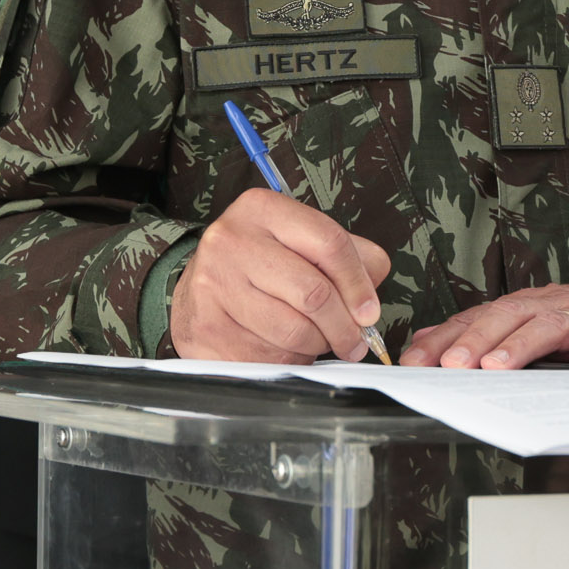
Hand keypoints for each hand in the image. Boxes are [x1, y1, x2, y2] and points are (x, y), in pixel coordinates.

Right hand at [169, 188, 391, 362]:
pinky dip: (287, 360)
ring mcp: (213, 284)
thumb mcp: (299, 243)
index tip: (369, 312)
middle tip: (352, 340)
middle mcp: (231, 240)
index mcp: (261, 209)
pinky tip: (282, 347)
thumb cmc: (257, 266)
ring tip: (314, 340)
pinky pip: (268, 356)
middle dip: (343, 326)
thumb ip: (348, 256)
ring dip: (316, 345)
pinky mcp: (206, 326)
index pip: (329, 243)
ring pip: (293, 331)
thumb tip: (370, 295)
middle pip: (314, 292)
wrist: (198, 291)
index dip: (358, 284)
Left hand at [401, 275, 568, 369]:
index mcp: (527, 308)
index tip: (414, 363)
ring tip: (498, 366)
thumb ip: (487, 332)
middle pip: (509, 317)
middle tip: (451, 366)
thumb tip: (431, 341)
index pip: (477, 319)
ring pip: (551, 325)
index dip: (445, 339)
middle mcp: (553, 306)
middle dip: (476, 340)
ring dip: (521, 345)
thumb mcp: (536, 325)